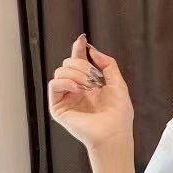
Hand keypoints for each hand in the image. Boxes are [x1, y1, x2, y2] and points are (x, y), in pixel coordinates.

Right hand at [48, 35, 132, 152]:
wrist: (114, 133)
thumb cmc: (118, 114)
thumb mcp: (117, 83)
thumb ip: (107, 64)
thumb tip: (91, 49)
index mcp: (89, 83)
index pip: (79, 61)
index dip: (78, 48)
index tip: (82, 39)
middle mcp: (75, 89)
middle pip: (68, 63)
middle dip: (82, 65)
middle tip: (95, 78)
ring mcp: (66, 97)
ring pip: (60, 71)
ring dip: (76, 74)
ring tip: (89, 86)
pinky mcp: (58, 106)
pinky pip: (54, 85)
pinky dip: (66, 82)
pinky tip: (78, 89)